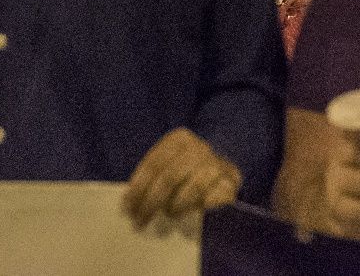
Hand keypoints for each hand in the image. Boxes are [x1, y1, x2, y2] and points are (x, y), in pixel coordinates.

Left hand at [123, 128, 240, 229]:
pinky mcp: (231, 181)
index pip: (154, 163)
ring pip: (193, 187)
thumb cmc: (188, 172)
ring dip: (177, 205)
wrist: (223, 172)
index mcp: (179, 139)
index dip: (138, 187)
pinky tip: (193, 213)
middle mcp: (199, 147)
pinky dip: (201, 206)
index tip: (127, 207)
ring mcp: (217, 162)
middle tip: (141, 220)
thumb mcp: (170, 166)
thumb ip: (154, 178)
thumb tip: (129, 203)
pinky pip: (214, 196)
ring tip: (168, 215)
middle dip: (152, 201)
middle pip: (170, 176)